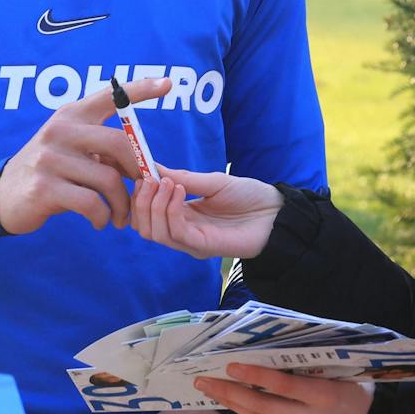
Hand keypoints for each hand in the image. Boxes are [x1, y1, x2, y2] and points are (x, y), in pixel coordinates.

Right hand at [0, 78, 168, 233]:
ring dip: (122, 204)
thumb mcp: (68, 149)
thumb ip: (99, 148)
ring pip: (108, 179)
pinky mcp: (45, 187)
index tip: (168, 83)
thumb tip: (145, 163)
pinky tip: (100, 221)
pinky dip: (103, 217)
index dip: (140, 89)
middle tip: (142, 191)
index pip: (110, 97)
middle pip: (118, 143)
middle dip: (138, 171)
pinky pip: (91, 203)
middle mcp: (60, 130)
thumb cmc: (48, 173)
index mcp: (70, 115)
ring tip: (120, 216)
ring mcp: (50, 158)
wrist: (1, 196)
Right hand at [128, 166, 283, 259]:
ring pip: (154, 232)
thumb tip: (151, 166)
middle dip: (141, 201)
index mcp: (181, 216)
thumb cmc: (248, 196)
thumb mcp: (211, 181)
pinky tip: (179, 192)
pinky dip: (170, 210)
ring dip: (155, 205)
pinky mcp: (202, 247)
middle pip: (143, 226)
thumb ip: (182, 178)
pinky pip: (175, 232)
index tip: (139, 172)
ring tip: (168, 184)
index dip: (138, 195)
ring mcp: (191, 241)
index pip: (145, 213)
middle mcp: (182, 231)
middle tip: (151, 179)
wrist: (276, 211)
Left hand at [193, 364, 371, 413]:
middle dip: (230, 393)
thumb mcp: (341, 366)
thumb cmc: (357, 382)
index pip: (284, 385)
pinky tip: (231, 401)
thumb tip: (271, 340)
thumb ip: (310, 359)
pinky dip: (248, 412)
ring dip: (232, 403)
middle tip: (202, 380)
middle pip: (264, 406)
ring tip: (209, 390)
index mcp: (327, 395)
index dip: (256, 376)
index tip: (230, 366)